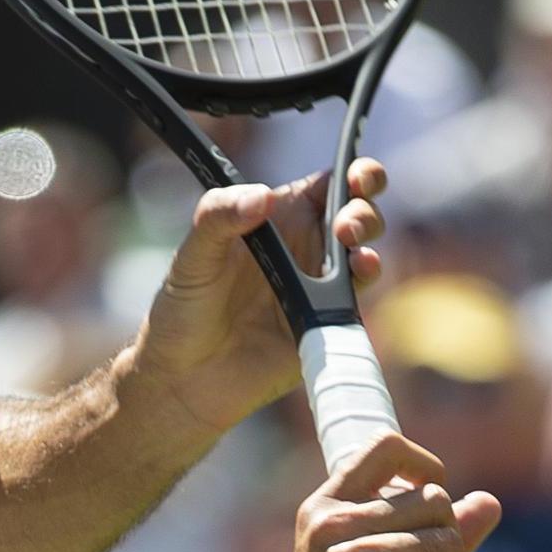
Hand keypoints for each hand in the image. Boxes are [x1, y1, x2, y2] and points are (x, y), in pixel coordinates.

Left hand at [128, 156, 387, 437]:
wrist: (185, 379)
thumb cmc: (183, 311)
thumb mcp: (192, 257)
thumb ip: (218, 218)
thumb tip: (261, 197)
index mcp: (275, 221)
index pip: (326, 185)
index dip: (352, 172)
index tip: (356, 172)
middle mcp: (305, 249)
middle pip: (356, 211)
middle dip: (365, 202)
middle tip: (346, 218)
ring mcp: (320, 286)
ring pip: (363, 248)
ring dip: (368, 234)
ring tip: (350, 236)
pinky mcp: (328, 321)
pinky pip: (358, 293)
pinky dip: (368, 274)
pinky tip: (361, 266)